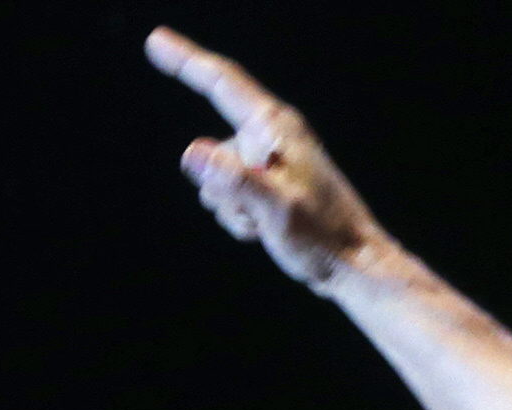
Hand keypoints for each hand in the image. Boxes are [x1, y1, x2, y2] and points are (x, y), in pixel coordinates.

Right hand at [146, 26, 387, 288]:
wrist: (356, 267)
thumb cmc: (324, 237)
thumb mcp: (276, 209)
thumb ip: (234, 180)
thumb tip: (192, 153)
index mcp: (276, 128)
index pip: (221, 82)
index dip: (185, 60)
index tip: (155, 41)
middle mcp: (273, 138)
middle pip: (214, 148)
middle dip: (221, 185)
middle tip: (258, 213)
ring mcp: (272, 164)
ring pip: (219, 178)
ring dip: (232, 206)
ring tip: (267, 224)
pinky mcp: (272, 187)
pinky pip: (231, 197)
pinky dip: (241, 217)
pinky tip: (267, 231)